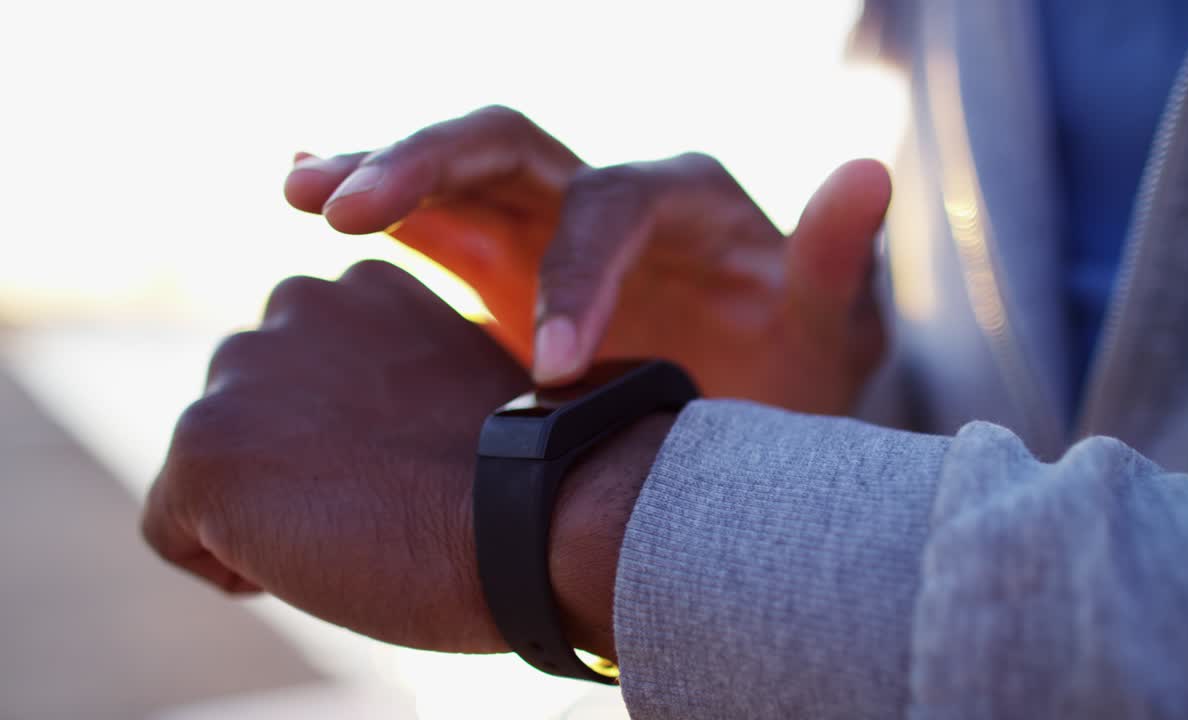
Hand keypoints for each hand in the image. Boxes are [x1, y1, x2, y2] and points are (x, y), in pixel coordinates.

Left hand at [143, 261, 541, 652]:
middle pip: (251, 411)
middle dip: (291, 461)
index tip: (406, 466)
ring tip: (349, 530)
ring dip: (262, 506)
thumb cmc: (517, 476)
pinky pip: (174, 531)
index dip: (346, 437)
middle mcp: (293, 304)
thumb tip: (365, 416)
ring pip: (214, 468)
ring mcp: (243, 371)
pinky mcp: (204, 446)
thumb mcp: (459, 388)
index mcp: (364, 285)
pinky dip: (229, 564)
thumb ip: (396, 374)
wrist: (528, 520)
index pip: (306, 369)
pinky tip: (307, 563)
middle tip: (375, 503)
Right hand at [284, 106, 890, 413]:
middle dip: (430, 165)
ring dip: (377, 169)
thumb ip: (840, 265)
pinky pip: (430, 216)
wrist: (746, 422)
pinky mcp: (503, 260)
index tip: (552, 371)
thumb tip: (867, 167)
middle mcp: (606, 194)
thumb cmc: (795, 384)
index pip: (613, 206)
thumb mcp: (834, 341)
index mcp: (685, 200)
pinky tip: (299, 180)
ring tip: (301, 187)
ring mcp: (545, 223)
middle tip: (349, 208)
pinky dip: (372, 196)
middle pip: (509, 144)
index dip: (577, 275)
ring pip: (453, 170)